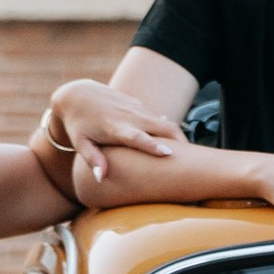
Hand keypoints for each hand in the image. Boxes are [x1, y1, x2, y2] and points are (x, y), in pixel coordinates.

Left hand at [49, 80, 182, 184]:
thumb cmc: (78, 125)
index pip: (137, 137)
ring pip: (165, 123)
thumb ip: (93, 160)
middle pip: (162, 127)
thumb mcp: (81, 143)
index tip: (169, 153)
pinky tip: (176, 144)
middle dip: (180, 141)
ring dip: (179, 138)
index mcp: (115, 128)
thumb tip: (101, 178)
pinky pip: (158, 119)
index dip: (153, 145)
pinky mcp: (139, 105)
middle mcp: (130, 116)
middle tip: (196, 160)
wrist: (77, 95)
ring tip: (191, 156)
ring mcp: (136, 108)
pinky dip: (168, 131)